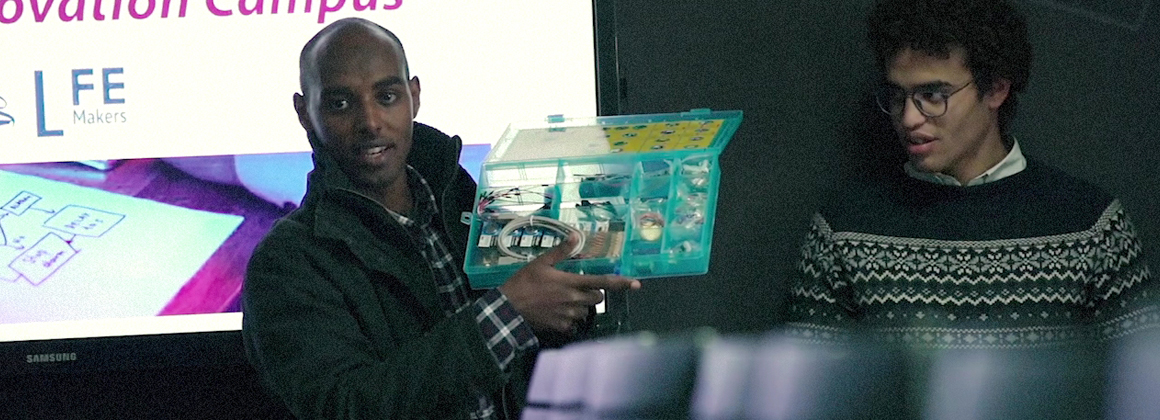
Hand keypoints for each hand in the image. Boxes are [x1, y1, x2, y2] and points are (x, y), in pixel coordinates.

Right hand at [498, 232, 640, 334]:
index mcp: (571, 283)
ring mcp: (568, 315)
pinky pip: (573, 325)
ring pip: (586, 312)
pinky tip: (557, 313)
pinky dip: (569, 319)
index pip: (602, 282)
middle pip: (597, 299)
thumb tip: (575, 236)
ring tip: (563, 301)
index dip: (621, 283)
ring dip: (581, 307)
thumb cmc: (523, 283)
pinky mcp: (561, 327)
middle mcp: (574, 300)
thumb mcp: (540, 263)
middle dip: (593, 294)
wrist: (508, 309)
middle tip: (577, 289)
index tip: (636, 284)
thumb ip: (560, 251)